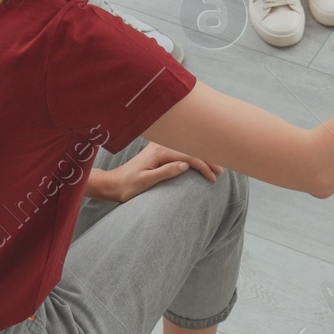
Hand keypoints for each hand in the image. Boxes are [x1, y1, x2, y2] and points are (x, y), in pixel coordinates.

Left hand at [88, 142, 221, 202]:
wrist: (111, 184)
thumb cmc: (126, 187)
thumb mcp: (145, 182)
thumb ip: (166, 172)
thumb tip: (186, 164)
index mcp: (159, 152)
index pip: (189, 157)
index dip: (203, 166)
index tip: (213, 177)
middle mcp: (160, 146)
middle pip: (190, 150)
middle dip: (207, 159)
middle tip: (221, 169)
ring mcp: (158, 147)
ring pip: (186, 149)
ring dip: (200, 156)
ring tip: (214, 163)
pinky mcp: (157, 151)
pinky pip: (179, 151)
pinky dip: (191, 155)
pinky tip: (198, 158)